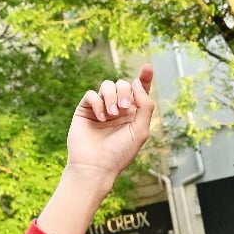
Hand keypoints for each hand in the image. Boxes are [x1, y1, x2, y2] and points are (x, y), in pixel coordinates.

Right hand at [66, 68, 156, 189]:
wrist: (95, 166)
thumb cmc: (120, 153)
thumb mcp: (140, 131)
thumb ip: (145, 106)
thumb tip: (137, 83)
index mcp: (133, 114)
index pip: (140, 91)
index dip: (144, 78)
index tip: (148, 67)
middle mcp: (118, 109)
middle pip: (124, 84)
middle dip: (124, 92)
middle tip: (122, 108)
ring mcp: (101, 108)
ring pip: (107, 85)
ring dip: (111, 96)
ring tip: (111, 114)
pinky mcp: (85, 110)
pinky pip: (91, 94)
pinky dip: (97, 103)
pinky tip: (100, 118)